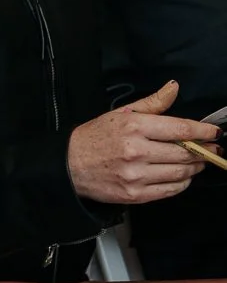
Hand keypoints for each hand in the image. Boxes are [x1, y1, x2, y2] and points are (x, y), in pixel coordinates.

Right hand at [68, 80, 217, 203]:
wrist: (69, 165)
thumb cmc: (95, 137)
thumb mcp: (120, 113)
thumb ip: (152, 103)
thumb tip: (174, 87)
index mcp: (133, 126)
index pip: (179, 129)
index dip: (202, 131)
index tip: (215, 133)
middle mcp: (136, 151)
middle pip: (185, 153)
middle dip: (203, 151)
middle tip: (210, 149)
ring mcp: (137, 174)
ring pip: (181, 172)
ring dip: (195, 167)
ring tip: (196, 162)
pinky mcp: (136, 194)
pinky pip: (171, 189)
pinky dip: (182, 182)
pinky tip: (181, 175)